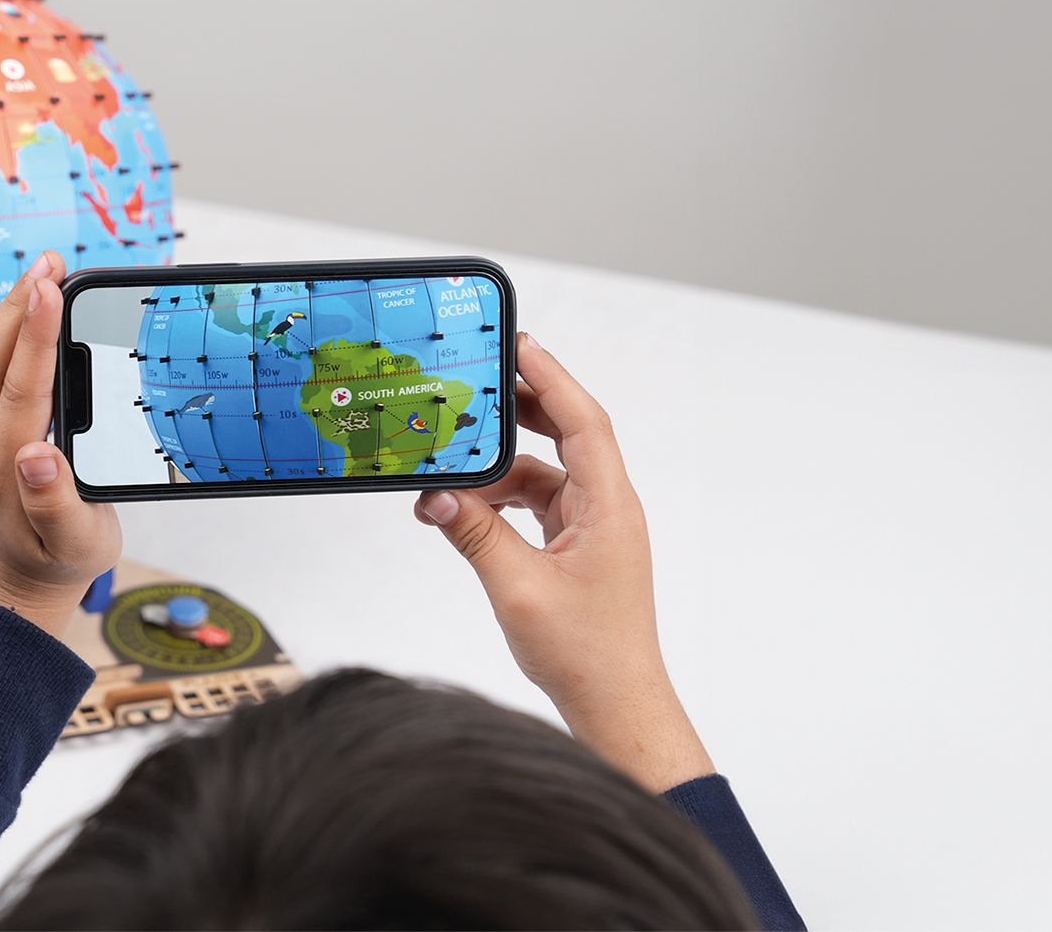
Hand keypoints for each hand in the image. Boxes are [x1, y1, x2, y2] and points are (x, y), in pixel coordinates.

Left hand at [0, 249, 120, 639]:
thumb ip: (57, 506)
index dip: (37, 335)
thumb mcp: (76, 545)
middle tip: (50, 261)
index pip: (21, 388)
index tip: (50, 288)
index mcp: (1, 469)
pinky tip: (34, 301)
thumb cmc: (57, 560)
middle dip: (21, 306)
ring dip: (14, 309)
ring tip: (45, 268)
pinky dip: (13, 328)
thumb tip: (37, 456)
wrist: (15, 580)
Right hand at [414, 333, 713, 791]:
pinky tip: (461, 510)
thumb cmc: (588, 656)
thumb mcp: (517, 588)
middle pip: (566, 434)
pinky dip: (499, 502)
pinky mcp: (576, 548)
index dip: (550, 377)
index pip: (583, 421)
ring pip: (542, 473)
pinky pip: (535, 505)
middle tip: (474, 381)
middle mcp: (607, 508)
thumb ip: (474, 533)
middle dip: (520, 406)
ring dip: (496, 468)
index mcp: (609, 506)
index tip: (518, 343)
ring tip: (446, 469)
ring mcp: (593, 528)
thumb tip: (435, 494)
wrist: (616, 708)